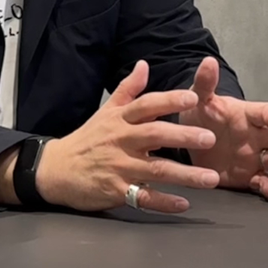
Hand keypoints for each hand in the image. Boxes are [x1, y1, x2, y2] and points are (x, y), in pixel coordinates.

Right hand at [36, 60, 221, 212]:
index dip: (169, 100)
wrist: (56, 170)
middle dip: (183, 136)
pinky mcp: (115, 191)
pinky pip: (143, 197)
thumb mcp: (106, 111)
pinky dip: (163, 202)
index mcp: (121, 119)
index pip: (147, 105)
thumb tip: (143, 64)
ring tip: (211, 178)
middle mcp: (122, 141)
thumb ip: (128, 90)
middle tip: (209, 138)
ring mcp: (119, 167)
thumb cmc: (87, 139)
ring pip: (156, 170)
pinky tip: (184, 204)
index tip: (194, 97)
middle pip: (155, 135)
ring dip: (185, 175)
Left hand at [179, 57, 267, 198]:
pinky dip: (267, 186)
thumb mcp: (201, 99)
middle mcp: (257, 135)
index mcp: (248, 115)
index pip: (265, 112)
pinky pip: (262, 181)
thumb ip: (205, 83)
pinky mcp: (248, 175)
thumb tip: (208, 61)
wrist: (192, 141)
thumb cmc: (202, 115)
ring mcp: (255, 156)